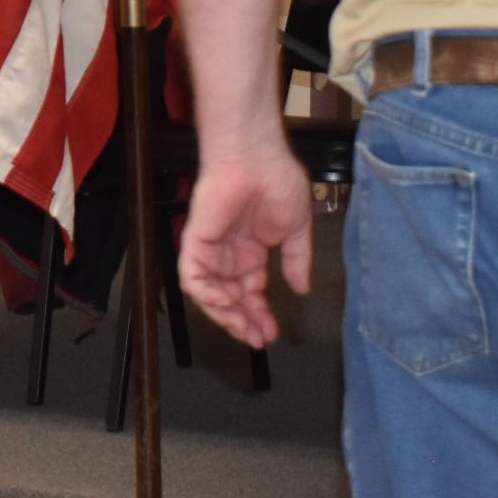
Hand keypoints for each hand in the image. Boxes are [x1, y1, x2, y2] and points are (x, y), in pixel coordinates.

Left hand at [176, 142, 313, 349]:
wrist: (257, 157)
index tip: (273, 332)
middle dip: (245, 322)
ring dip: (227, 315)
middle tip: (260, 339)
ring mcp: (211, 249)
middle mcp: (228, 254)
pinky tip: (229, 303)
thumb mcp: (296, 229)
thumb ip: (297, 261)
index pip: (250, 292)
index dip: (260, 314)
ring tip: (247, 328)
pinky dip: (208, 295)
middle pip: (231, 299)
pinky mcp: (195, 241)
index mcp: (251, 251)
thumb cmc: (277, 181)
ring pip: (210, 295)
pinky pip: (193, 278)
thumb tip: (303, 289)